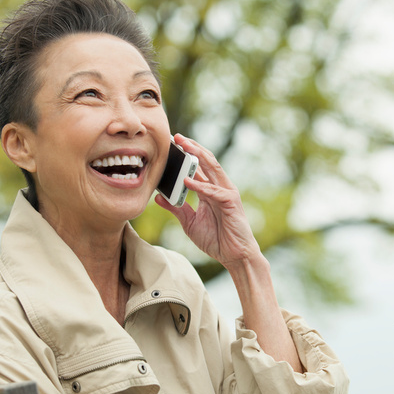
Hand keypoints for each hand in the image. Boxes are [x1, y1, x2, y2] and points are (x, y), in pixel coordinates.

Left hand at [154, 134, 260, 267]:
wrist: (234, 256)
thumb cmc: (216, 239)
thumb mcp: (189, 222)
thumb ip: (176, 208)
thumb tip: (159, 197)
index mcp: (210, 190)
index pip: (198, 167)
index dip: (186, 154)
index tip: (170, 145)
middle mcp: (220, 187)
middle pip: (206, 161)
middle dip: (192, 147)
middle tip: (175, 136)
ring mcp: (227, 193)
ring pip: (212, 168)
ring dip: (198, 156)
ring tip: (183, 146)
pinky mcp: (231, 202)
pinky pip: (214, 191)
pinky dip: (200, 185)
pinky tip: (186, 180)